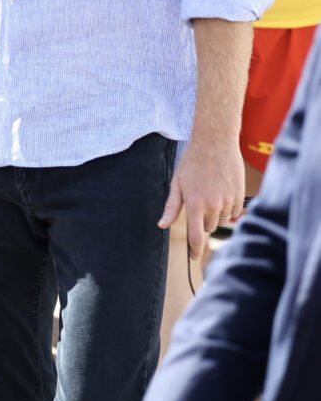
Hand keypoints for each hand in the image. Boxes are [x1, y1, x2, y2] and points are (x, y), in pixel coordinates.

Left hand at [158, 136, 244, 258]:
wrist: (215, 142)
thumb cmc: (193, 161)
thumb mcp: (177, 183)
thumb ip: (172, 207)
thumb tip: (162, 225)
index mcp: (195, 204)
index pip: (196, 237)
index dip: (194, 251)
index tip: (193, 258)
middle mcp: (213, 206)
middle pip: (208, 227)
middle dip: (202, 220)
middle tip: (199, 200)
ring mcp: (228, 201)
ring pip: (221, 220)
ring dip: (216, 212)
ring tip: (210, 190)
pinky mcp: (239, 196)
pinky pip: (234, 212)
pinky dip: (228, 207)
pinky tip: (222, 190)